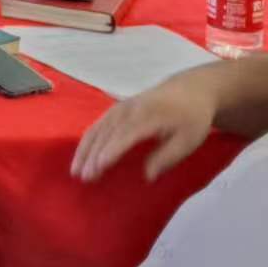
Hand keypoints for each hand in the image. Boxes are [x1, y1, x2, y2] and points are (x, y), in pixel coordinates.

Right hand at [73, 72, 218, 182]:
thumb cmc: (191, 118)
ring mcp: (120, 107)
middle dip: (93, 155)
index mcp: (149, 117)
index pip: (126, 135)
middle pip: (107, 133)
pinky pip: (97, 124)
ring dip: (84, 149)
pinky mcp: (116, 108)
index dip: (111, 150)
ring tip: (75, 170)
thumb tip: (147, 176)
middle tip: (83, 177)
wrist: (190, 90)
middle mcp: (130, 110)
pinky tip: (81, 154)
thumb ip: (168, 157)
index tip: (100, 166)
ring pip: (97, 128)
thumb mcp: (189, 140)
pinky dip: (87, 140)